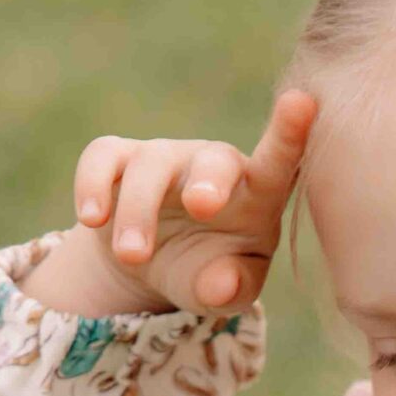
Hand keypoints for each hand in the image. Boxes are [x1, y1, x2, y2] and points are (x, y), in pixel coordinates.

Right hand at [19, 91, 318, 316]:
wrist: (150, 265)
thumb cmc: (208, 271)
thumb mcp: (227, 291)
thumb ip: (232, 290)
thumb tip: (221, 285)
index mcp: (255, 194)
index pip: (278, 162)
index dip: (290, 134)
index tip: (302, 103)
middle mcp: (212, 166)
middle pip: (214, 159)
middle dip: (209, 179)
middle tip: (201, 208)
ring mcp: (164, 159)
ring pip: (150, 165)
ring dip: (138, 211)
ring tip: (133, 256)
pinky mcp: (117, 160)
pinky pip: (102, 158)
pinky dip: (93, 185)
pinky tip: (92, 218)